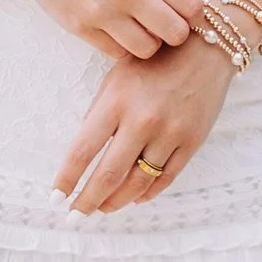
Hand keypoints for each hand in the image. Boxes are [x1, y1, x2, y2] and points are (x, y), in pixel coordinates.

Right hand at [22, 0, 207, 62]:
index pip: (192, 6)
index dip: (193, 14)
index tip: (184, 12)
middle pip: (176, 33)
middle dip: (175, 32)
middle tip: (164, 24)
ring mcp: (104, 12)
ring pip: (148, 49)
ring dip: (148, 42)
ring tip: (139, 28)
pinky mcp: (82, 28)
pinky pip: (117, 52)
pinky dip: (122, 46)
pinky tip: (117, 30)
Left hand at [56, 31, 236, 214]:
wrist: (205, 46)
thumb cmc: (154, 58)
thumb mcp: (117, 77)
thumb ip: (100, 113)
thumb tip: (85, 153)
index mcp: (116, 102)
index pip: (82, 151)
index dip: (66, 179)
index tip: (56, 197)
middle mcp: (142, 121)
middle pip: (108, 175)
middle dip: (88, 201)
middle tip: (76, 216)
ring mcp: (170, 133)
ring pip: (138, 184)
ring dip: (116, 201)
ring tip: (103, 208)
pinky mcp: (192, 141)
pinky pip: (166, 177)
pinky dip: (148, 193)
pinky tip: (134, 198)